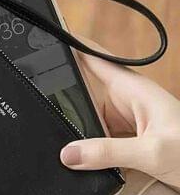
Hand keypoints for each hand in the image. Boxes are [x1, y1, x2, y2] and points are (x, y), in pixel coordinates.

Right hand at [60, 45, 179, 188]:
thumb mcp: (151, 151)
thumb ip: (108, 152)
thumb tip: (69, 153)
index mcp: (132, 88)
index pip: (94, 57)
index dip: (70, 45)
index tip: (46, 39)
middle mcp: (124, 99)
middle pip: (83, 90)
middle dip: (63, 97)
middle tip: (41, 108)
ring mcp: (124, 118)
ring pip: (87, 115)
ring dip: (76, 126)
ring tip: (61, 139)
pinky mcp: (124, 136)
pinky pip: (96, 134)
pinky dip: (86, 144)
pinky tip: (79, 155)